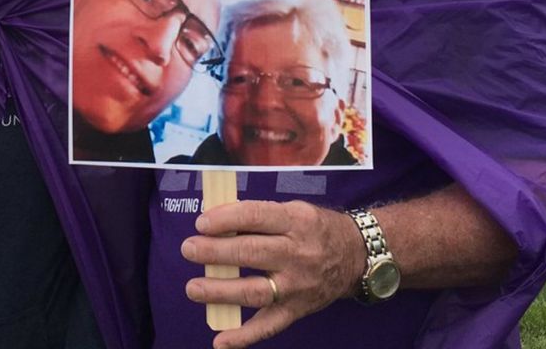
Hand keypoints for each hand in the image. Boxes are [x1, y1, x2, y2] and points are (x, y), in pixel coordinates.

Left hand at [180, 200, 363, 348]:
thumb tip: (215, 222)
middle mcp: (298, 254)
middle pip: (251, 253)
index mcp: (296, 221)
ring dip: (220, 292)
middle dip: (214, 252)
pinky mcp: (297, 310)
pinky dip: (244, 337)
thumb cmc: (316, 229)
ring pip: (255, 292)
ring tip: (193, 288)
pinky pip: (269, 327)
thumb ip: (259, 216)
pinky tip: (220, 341)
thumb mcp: (294, 210)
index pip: (256, 217)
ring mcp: (297, 287)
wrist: (357, 257)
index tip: (201, 223)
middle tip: (189, 249)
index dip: (225, 219)